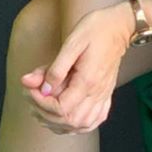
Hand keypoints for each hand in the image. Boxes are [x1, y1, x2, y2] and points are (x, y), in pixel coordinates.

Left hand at [21, 2, 134, 134]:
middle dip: (45, 114)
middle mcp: (96, 93)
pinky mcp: (105, 94)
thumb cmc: (95, 29)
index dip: (41, 103)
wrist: (120, 26)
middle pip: (69, 121)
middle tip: (33, 96)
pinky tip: (66, 116)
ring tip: (44, 108)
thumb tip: (42, 89)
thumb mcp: (71, 42)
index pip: (61, 108)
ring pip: (81, 125)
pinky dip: (78, 125)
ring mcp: (102, 95)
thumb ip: (55, 68)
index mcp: (87, 81)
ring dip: (59, 123)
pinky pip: (94, 120)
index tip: (31, 89)